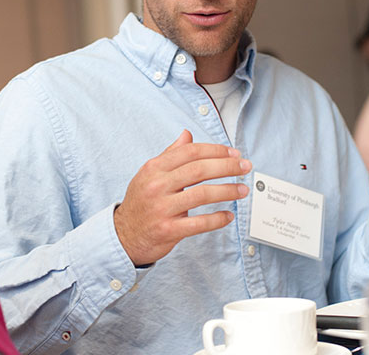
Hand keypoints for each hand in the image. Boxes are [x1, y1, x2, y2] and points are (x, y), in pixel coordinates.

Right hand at [113, 130, 251, 265]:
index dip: (215, 151)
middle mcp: (157, 185)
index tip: (233, 154)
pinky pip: (198, 223)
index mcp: (154, 168)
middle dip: (226, 167)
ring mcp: (162, 208)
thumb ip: (170, 154)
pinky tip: (229, 216)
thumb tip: (187, 134)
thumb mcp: (150, 173)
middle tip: (245, 167)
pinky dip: (217, 219)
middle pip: (199, 170)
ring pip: (202, 195)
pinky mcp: (168, 230)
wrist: (123, 235)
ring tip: (243, 190)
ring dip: (227, 191)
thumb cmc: (141, 201)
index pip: (190, 152)